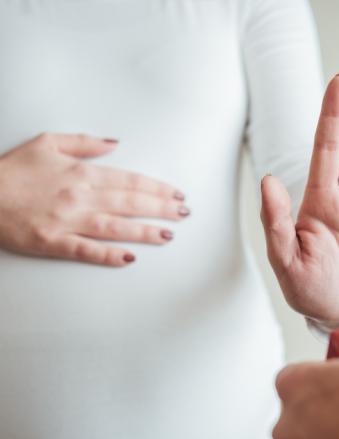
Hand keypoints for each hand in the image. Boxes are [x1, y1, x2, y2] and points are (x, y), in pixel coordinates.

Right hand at [0, 133, 189, 265]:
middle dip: (162, 208)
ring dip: (145, 232)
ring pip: (116, 227)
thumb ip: (84, 143)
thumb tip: (115, 144)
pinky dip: (108, 255)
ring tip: (169, 235)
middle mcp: (80, 196)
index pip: (130, 180)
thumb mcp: (46, 143)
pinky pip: (86, 250)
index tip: (176, 194)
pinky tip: (130, 259)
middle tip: (185, 214)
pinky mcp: (53, 241)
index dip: (157, 188)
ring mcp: (67, 220)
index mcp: (81, 173)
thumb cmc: (12, 170)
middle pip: (131, 202)